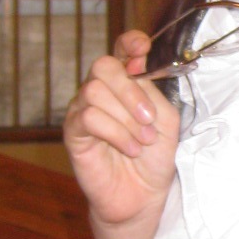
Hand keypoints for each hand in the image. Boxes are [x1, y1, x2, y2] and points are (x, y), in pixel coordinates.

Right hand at [64, 30, 179, 231]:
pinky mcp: (73, 133)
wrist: (142, 196)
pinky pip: (89, 117)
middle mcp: (100, 91)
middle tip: (149, 119)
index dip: (129, 42)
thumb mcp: (166, 120)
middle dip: (130, 90)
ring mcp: (82, 110)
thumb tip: (136, 67)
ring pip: (95, 91)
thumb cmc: (154, 158)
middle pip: (103, 65)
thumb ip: (153, 92)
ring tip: (142, 141)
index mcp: (125, 84)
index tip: (143, 49)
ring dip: (126, 117)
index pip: (120, 50)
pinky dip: (116, 132)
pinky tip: (130, 149)